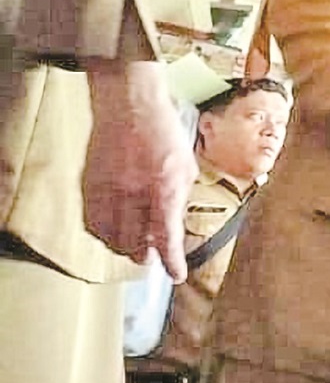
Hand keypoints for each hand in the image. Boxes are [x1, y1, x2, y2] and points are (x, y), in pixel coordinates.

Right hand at [83, 62, 197, 280]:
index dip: (172, 261)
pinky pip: (92, 223)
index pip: (166, 235)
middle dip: (145, 255)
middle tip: (152, 254)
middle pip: (134, 243)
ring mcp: (108, 190)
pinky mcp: (89, 186)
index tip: (176, 275)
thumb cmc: (163, 133)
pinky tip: (114, 230)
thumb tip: (175, 226)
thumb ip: (180, 198)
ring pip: (110, 238)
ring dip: (124, 247)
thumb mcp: (186, 165)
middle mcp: (134, 192)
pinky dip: (104, 233)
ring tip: (135, 244)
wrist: (129, 106)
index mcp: (164, 186)